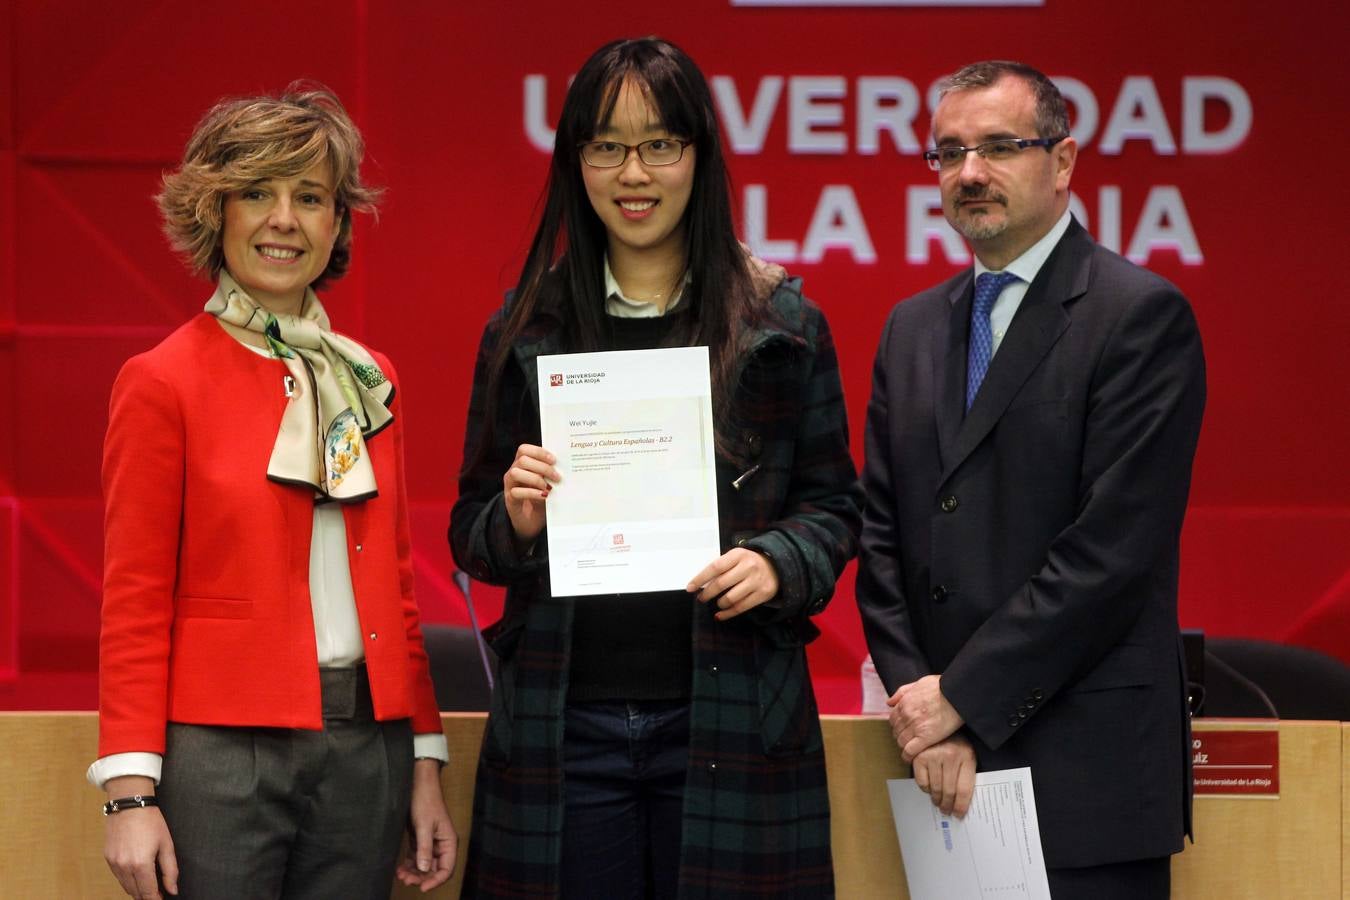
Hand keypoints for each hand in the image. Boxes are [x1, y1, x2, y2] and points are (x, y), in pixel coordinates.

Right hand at [103, 777, 177, 898]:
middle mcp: (124, 867)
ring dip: (136, 889)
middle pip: (135, 892)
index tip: (161, 899)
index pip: (147, 893)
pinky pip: (118, 876)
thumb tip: (172, 890)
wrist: (129, 804)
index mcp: (141, 864)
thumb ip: (170, 870)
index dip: (155, 899)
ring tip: (148, 885)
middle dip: (146, 896)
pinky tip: (136, 874)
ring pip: (125, 886)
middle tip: (157, 893)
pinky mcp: (107, 858)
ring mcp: (114, 863)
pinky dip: (127, 879)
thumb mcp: (166, 844)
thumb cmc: (151, 821)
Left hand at [396, 759, 457, 892]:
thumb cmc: (425, 801)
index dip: (436, 880)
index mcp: (449, 841)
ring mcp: (430, 843)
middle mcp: (441, 844)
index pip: (447, 868)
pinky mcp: (420, 840)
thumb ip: (424, 848)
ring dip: (413, 873)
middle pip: (434, 869)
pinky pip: (416, 858)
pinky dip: (409, 865)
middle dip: (421, 877)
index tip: (422, 887)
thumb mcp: (424, 826)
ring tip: (400, 876)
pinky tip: (400, 869)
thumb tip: (423, 869)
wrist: (418, 784)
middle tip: (406, 881)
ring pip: (423, 865)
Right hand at [502, 444, 559, 544]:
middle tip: (557, 477)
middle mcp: (514, 471)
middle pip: (522, 460)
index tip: (554, 460)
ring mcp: (510, 485)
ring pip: (516, 473)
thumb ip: (551, 474)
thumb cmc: (541, 498)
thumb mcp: (547, 484)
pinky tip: (544, 496)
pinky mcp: (510, 499)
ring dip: (535, 479)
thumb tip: (566, 467)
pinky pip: (516, 492)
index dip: (539, 452)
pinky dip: (532, 493)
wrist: (532, 521)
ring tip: (548, 487)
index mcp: (522, 464)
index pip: (524, 449)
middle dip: (542, 467)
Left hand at [687, 547, 779, 620]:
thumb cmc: (749, 563)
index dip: (700, 579)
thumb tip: (700, 583)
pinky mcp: (763, 594)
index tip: (690, 587)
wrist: (776, 566)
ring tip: (717, 602)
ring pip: (730, 598)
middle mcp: (749, 567)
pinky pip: (740, 608)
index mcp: (739, 554)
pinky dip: (727, 613)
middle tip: (701, 598)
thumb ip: (721, 567)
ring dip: (719, 603)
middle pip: (721, 584)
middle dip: (707, 593)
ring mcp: (757, 581)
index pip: (715, 567)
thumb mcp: (736, 557)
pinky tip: (721, 614)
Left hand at [888, 674, 963, 761]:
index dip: (897, 726)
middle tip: (908, 740)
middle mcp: (906, 715)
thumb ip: (902, 692)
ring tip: (911, 749)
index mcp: (904, 703)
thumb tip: (889, 702)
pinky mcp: (925, 738)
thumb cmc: (942, 686)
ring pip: (901, 742)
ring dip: (904, 746)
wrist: (957, 694)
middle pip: (896, 731)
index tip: (903, 729)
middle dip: (900, 736)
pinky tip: (910, 758)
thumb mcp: (919, 683)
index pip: (893, 719)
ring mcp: (915, 727)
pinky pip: (910, 750)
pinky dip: (908, 756)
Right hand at [911, 733, 976, 817]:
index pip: (964, 789)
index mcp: (966, 757)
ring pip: (935, 788)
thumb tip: (961, 801)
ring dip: (937, 800)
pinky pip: (922, 782)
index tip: (959, 814)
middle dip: (948, 805)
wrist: (939, 720)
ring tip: (939, 803)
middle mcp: (950, 757)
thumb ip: (966, 774)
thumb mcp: (967, 755)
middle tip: (946, 811)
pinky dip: (926, 789)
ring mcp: (933, 756)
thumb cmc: (955, 742)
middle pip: (949, 791)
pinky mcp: (919, 757)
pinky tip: (929, 789)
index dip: (961, 805)